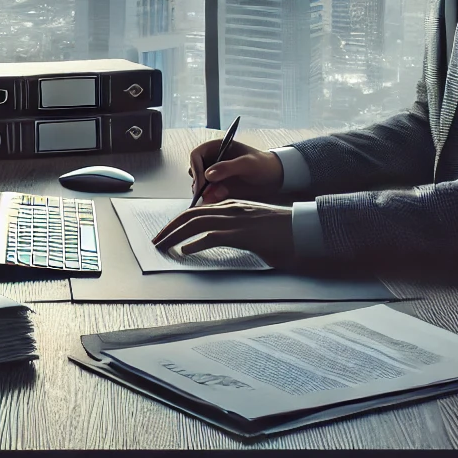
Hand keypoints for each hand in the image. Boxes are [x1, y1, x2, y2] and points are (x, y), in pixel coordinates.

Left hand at [151, 200, 294, 267]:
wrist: (302, 228)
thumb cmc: (280, 231)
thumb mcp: (252, 228)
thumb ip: (233, 230)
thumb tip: (214, 240)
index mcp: (231, 206)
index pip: (196, 210)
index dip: (177, 222)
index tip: (166, 233)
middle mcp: (230, 209)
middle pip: (190, 215)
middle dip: (169, 228)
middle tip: (156, 241)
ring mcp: (236, 220)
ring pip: (196, 223)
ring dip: (175, 235)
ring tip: (163, 246)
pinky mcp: (243, 234)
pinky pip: (213, 237)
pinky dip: (196, 244)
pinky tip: (187, 252)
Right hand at [188, 138, 283, 204]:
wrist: (274, 178)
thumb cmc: (262, 164)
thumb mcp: (247, 164)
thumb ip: (228, 168)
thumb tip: (207, 175)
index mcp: (217, 147)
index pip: (196, 156)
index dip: (196, 169)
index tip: (201, 185)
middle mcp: (213, 160)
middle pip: (195, 171)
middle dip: (198, 184)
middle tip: (205, 196)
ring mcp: (215, 174)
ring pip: (199, 184)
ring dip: (203, 193)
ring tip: (213, 199)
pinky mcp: (219, 187)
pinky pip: (208, 194)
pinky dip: (209, 200)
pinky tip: (215, 203)